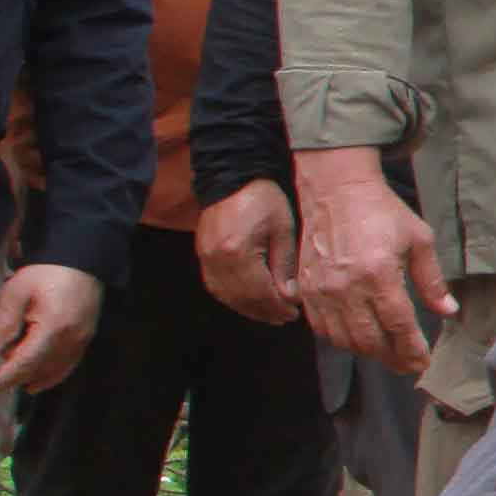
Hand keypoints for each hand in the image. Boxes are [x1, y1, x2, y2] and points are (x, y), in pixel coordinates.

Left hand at [0, 262, 102, 396]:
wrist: (82, 259)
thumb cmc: (47, 271)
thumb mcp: (16, 292)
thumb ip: (1, 324)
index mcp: (53, 327)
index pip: (24, 362)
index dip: (3, 378)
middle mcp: (71, 339)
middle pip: (38, 369)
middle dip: (12, 378)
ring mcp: (82, 340)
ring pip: (53, 371)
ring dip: (29, 379)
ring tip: (9, 381)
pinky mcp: (86, 338)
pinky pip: (68, 366)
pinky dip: (51, 377)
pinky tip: (36, 382)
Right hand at [195, 178, 300, 323]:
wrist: (233, 177)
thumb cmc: (263, 201)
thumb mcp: (283, 230)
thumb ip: (284, 265)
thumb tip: (290, 297)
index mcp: (237, 252)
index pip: (259, 291)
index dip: (277, 306)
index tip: (293, 313)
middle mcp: (216, 259)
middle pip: (241, 297)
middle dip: (265, 311)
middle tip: (285, 318)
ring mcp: (205, 257)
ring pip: (226, 295)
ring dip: (248, 309)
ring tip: (270, 314)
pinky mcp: (202, 254)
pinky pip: (215, 285)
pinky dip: (233, 298)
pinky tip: (249, 302)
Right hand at [295, 146, 451, 372]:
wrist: (337, 191)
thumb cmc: (382, 213)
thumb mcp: (419, 240)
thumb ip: (432, 280)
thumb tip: (448, 311)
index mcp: (378, 274)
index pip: (398, 325)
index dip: (412, 350)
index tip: (423, 362)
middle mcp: (346, 287)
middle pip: (370, 341)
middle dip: (393, 358)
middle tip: (408, 364)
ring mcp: (321, 290)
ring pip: (344, 340)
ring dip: (368, 352)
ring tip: (387, 352)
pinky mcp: (305, 288)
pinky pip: (322, 328)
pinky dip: (341, 339)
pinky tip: (358, 337)